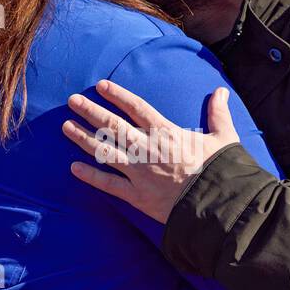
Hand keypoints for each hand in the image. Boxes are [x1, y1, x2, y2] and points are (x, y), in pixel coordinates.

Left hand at [63, 80, 240, 223]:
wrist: (217, 204)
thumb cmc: (221, 170)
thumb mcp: (224, 137)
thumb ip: (218, 113)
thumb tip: (222, 92)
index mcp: (166, 132)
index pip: (136, 107)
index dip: (118, 95)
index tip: (101, 85)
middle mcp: (147, 148)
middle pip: (112, 126)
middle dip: (91, 111)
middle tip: (72, 100)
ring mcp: (138, 171)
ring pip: (104, 151)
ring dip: (82, 138)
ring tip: (65, 127)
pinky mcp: (136, 195)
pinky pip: (108, 184)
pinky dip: (90, 176)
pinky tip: (73, 168)